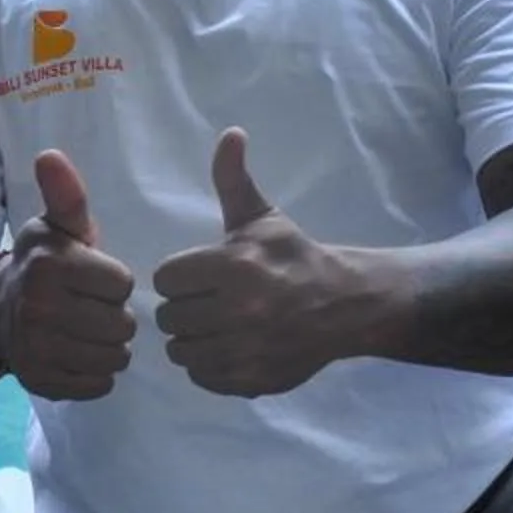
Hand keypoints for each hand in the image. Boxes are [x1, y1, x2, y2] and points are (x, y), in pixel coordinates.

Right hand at [0, 151, 137, 399]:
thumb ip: (65, 195)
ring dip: (110, 347)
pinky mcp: (42, 382)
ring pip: (115, 357)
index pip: (122, 284)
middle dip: (115, 317)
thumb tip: (50, 156)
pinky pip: (99, 385)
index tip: (94, 279)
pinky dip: (96, 374)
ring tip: (88, 331)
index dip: (114, 282)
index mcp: (51, 266)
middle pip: (123, 325)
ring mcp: (39, 350)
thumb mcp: (54, 227)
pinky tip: (78, 354)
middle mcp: (41, 308)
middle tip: (91, 308)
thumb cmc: (42, 264)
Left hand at [155, 129, 368, 398]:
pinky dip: (208, 366)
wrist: (345, 305)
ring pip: (181, 351)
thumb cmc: (294, 257)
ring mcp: (245, 350)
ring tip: (214, 326)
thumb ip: (234, 179)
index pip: (167, 278)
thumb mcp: (262, 217)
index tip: (200, 275)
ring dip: (192, 339)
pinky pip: (202, 378)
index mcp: (235, 266)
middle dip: (184, 308)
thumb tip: (230, 133)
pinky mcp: (252, 380)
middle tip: (207, 301)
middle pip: (169, 317)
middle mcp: (239, 311)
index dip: (180, 275)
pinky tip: (227, 347)